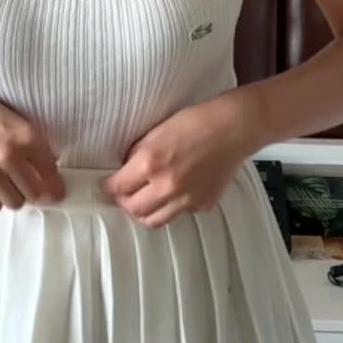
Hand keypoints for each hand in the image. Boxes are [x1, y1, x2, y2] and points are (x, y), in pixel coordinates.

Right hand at [0, 78, 65, 213]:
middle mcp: (9, 156)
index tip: (54, 188)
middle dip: (33, 190)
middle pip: (35, 193)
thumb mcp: (15, 119)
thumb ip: (33, 145)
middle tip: (26, 183)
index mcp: (26, 136)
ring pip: (16, 203)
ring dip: (14, 195)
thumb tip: (50, 173)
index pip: (51, 173)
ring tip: (4, 182)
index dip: (53, 183)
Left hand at [104, 95, 256, 228]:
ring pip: (155, 221)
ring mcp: (187, 200)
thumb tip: (125, 170)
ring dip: (145, 212)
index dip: (109, 186)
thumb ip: (138, 153)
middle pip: (133, 210)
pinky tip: (174, 193)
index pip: (117, 188)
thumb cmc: (196, 121)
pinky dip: (171, 207)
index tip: (108, 184)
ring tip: (145, 200)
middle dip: (124, 202)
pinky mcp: (203, 205)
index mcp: (151, 163)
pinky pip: (179, 214)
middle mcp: (167, 186)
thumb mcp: (156, 131)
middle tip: (125, 193)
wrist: (233, 127)